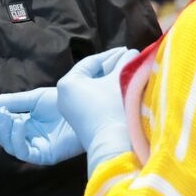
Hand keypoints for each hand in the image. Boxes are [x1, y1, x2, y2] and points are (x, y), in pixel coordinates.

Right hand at [0, 87, 83, 164]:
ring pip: (11, 146)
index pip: (2, 123)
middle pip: (4, 137)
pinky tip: (20, 122)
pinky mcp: (45, 156)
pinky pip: (24, 152)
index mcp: (26, 124)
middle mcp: (29, 138)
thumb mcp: (34, 99)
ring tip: (5, 114)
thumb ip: (11, 101)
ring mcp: (37, 148)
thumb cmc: (65, 103)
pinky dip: (18, 137)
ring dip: (4, 130)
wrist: (87, 108)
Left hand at [57, 48, 135, 171]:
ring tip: (128, 77)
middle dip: (110, 68)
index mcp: (67, 83)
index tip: (127, 51)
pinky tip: (121, 94)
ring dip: (109, 83)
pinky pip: (92, 102)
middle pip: (90, 76)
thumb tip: (132, 53)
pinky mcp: (79, 124)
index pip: (91, 62)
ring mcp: (69, 112)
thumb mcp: (120, 79)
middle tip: (128, 61)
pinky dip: (105, 96)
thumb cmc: (115, 107)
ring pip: (92, 90)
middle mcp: (63, 97)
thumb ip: (125, 61)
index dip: (112, 55)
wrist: (114, 143)